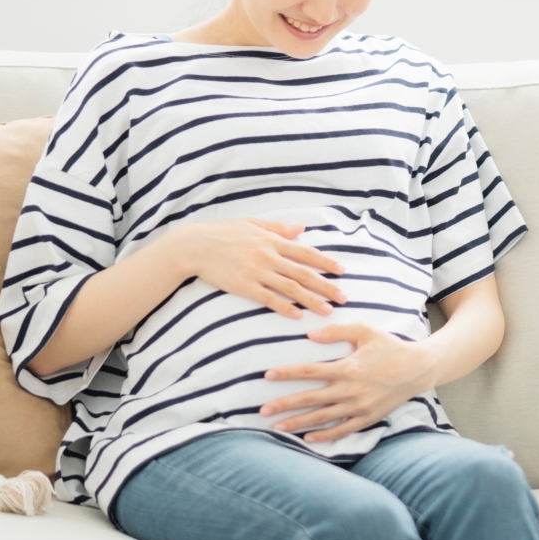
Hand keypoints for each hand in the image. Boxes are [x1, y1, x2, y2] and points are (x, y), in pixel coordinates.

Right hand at [169, 218, 346, 319]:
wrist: (194, 245)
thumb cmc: (222, 232)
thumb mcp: (251, 223)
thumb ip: (278, 228)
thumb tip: (301, 228)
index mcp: (272, 240)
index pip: (305, 252)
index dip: (325, 263)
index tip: (342, 271)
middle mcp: (268, 255)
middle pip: (303, 273)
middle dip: (326, 286)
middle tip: (344, 298)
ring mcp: (256, 271)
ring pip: (290, 288)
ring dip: (311, 300)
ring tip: (328, 311)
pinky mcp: (244, 286)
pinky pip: (268, 298)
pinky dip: (284, 307)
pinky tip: (297, 316)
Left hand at [259, 323, 437, 443]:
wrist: (418, 369)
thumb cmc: (390, 347)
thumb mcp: (365, 331)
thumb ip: (337, 331)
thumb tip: (310, 334)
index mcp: (348, 368)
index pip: (310, 371)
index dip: (287, 373)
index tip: (267, 375)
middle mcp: (351, 390)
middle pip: (310, 399)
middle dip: (284, 405)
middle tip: (262, 410)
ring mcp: (359, 407)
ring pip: (322, 418)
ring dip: (298, 423)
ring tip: (277, 427)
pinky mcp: (367, 418)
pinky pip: (342, 430)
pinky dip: (324, 436)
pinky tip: (307, 438)